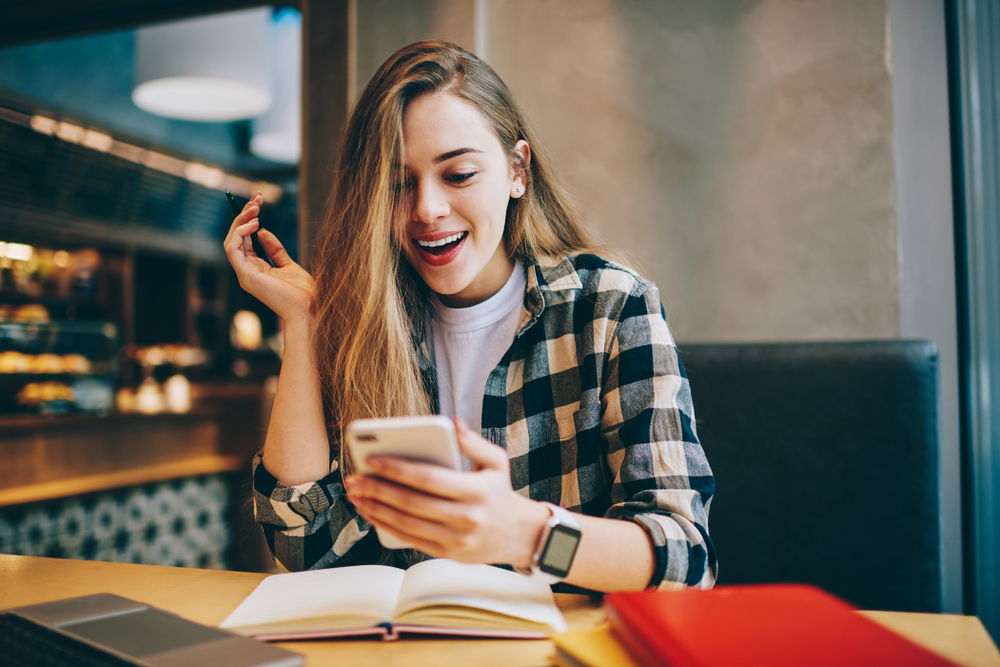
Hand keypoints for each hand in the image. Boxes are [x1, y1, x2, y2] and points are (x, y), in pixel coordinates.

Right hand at [223, 192, 314, 322]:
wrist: (309, 309)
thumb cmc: (302, 293)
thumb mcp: (289, 265)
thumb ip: (275, 249)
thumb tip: (263, 232)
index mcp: (256, 269)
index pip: (245, 240)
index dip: (249, 219)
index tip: (259, 201)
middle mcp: (247, 271)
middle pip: (236, 238)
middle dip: (244, 215)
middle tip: (257, 198)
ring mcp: (245, 274)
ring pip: (231, 241)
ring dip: (241, 221)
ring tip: (256, 208)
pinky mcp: (246, 275)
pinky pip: (232, 249)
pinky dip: (239, 233)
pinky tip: (254, 224)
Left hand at [344, 419, 548, 566]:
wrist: (518, 534)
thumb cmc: (500, 492)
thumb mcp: (496, 461)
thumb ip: (473, 442)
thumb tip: (453, 424)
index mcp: (476, 490)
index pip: (428, 478)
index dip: (397, 469)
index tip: (372, 459)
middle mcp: (466, 517)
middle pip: (411, 502)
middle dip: (378, 490)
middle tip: (355, 479)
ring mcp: (455, 539)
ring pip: (406, 524)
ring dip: (376, 509)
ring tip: (356, 496)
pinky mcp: (446, 553)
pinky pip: (410, 539)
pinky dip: (386, 526)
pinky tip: (371, 513)